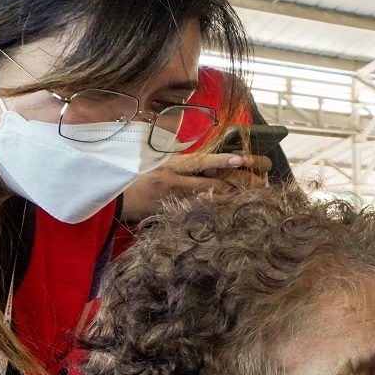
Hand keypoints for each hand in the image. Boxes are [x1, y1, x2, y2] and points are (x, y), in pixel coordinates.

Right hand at [118, 152, 270, 222]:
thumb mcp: (156, 163)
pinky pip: (198, 214)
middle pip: (212, 182)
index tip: (242, 160)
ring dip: (233, 198)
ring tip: (256, 197)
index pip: (201, 161)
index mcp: (171, 164)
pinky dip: (216, 212)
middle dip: (239, 182)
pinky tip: (232, 213)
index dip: (223, 160)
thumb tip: (208, 159)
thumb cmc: (136, 179)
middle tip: (262, 182)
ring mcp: (173, 201)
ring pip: (209, 200)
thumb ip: (182, 161)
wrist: (113, 200)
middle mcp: (174, 181)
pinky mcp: (171, 215)